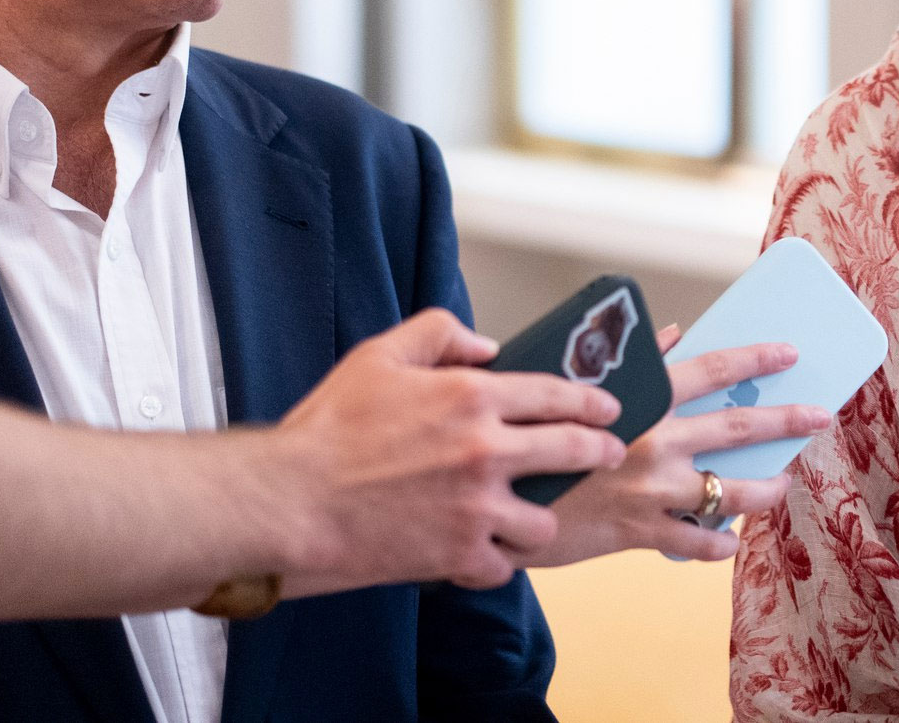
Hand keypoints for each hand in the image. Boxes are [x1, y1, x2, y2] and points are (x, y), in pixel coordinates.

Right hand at [274, 309, 627, 593]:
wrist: (291, 500)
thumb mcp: (381, 354)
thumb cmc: (329, 428)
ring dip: (544, 516)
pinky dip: (499, 559)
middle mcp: (485, 451)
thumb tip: (487, 346)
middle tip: (607, 453)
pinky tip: (488, 549)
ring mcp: (476, 507)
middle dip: (599, 451)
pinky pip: (505, 564)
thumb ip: (440, 333)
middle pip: (572, 451)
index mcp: (472, 396)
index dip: (592, 402)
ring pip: (545, 519)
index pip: (559, 395)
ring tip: (535, 513)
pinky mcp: (458, 555)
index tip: (607, 409)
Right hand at [533, 328, 830, 567]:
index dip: (756, 359)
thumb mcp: (572, 385)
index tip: (790, 353)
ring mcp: (652, 491)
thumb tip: (673, 334)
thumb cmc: (531, 435)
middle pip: (737, 427)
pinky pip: (697, 544)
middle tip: (821, 415)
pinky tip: (728, 541)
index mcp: (641, 398)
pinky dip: (717, 544)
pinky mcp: (640, 533)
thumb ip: (630, 359)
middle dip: (785, 421)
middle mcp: (656, 442)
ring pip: (730, 493)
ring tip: (783, 484)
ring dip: (765, 488)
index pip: (713, 369)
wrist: (497, 502)